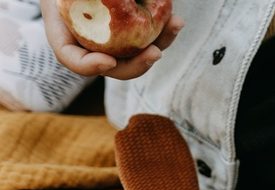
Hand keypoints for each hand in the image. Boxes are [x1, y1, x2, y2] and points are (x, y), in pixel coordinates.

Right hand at [39, 0, 184, 79]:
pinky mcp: (133, 36)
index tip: (109, 61)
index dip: (91, 66)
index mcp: (67, 41)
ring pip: (140, 54)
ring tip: (175, 25)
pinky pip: (150, 38)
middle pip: (118, 67)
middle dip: (139, 64)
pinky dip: (163, 30)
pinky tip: (175, 20)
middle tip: (155, 53)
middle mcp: (93, 50)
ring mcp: (115, 45)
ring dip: (161, 43)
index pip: (74, 61)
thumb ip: (71, 0)